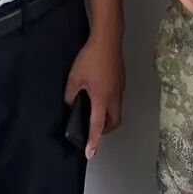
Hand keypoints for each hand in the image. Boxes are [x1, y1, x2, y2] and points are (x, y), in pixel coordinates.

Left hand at [65, 35, 123, 159]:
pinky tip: (99, 95)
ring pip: (117, 111)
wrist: (108, 40)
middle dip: (105, 131)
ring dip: (108, 117)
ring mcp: (120, 88)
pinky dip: (109, 105)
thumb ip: (71, 95)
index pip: (98, 126)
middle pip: (114, 122)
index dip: (93, 141)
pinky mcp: (121, 81)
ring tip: (95, 113)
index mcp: (101, 99)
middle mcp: (114, 97)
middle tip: (93, 130)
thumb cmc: (90, 59)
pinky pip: (117, 99)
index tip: (90, 154)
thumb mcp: (74, 78)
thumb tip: (71, 103)